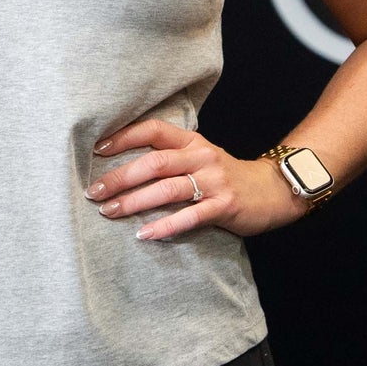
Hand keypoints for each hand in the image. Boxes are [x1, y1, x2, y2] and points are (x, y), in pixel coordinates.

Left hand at [86, 118, 308, 239]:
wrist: (272, 190)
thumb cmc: (225, 174)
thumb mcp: (199, 156)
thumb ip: (170, 155)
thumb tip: (123, 163)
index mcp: (191, 141)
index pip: (153, 130)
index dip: (124, 137)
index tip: (96, 150)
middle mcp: (201, 157)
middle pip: (154, 163)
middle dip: (120, 177)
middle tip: (94, 192)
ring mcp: (213, 181)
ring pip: (167, 189)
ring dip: (134, 202)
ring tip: (110, 213)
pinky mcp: (224, 206)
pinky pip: (190, 217)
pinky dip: (165, 226)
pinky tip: (144, 235)